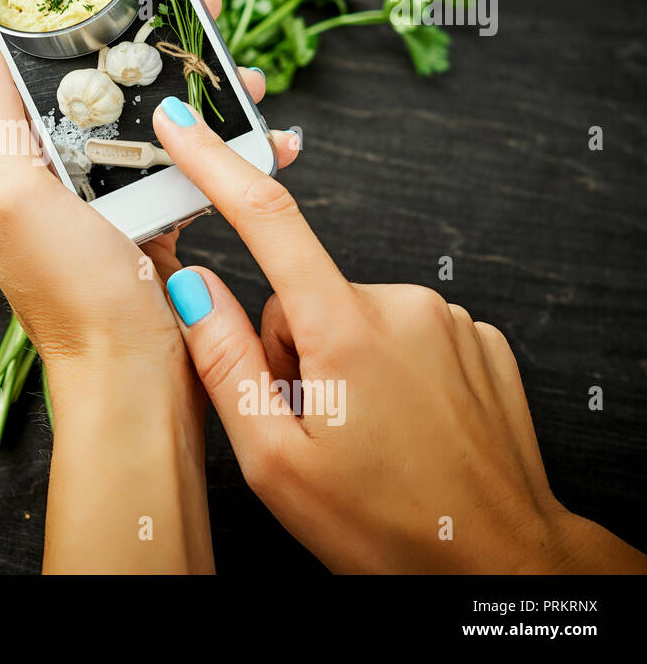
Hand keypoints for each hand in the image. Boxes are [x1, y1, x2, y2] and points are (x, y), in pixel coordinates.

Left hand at [0, 0, 295, 572]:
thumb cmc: (70, 299)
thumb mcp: (12, 192)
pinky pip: (180, 167)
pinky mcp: (144, 223)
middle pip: (90, 86)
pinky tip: (260, 134)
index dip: (57, 16)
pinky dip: (218, 148)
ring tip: (240, 72)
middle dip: (144, 44)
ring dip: (194, 90)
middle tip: (194, 11)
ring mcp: (96, 201)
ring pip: (143, 120)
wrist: (137, 383)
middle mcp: (41, 179)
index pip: (17, 67)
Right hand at [151, 97, 646, 572]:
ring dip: (338, 364)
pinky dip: (384, 371)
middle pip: (302, 297)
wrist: (502, 562)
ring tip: (360, 434)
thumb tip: (193, 289)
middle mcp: (399, 306)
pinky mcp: (474, 340)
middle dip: (290, 351)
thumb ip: (224, 361)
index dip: (216, 164)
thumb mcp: (275, 460)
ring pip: (349, 317)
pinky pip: (398, 333)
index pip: (267, 219)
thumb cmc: (389, 528)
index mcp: (343, 329)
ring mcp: (445, 321)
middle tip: (310, 422)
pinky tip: (398, 424)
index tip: (185, 125)